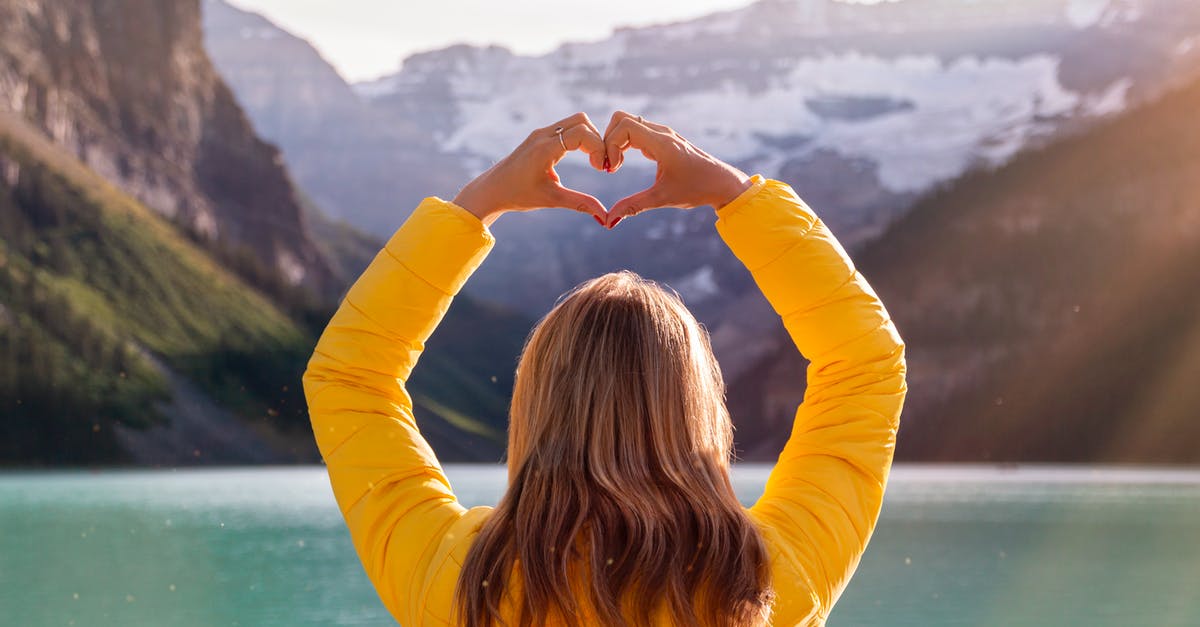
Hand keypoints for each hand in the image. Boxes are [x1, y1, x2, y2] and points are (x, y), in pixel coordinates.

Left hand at [453, 113, 608, 225]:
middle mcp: (543, 135)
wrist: (492, 190)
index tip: (600, 169)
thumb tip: (606, 218)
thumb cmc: (518, 195)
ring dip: (589, 138)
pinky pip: (566, 128)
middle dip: (597, 140)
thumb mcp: (552, 200)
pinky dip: (580, 138)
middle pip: (582, 121)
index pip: (582, 134)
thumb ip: (581, 203)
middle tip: (600, 164)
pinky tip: (582, 158)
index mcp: (544, 149)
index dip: (598, 148)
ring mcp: (541, 133)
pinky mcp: (540, 136)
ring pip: (575, 121)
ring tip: (593, 161)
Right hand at [601, 111, 751, 227]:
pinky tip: (623, 164)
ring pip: (628, 123)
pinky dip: (624, 144)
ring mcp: (663, 134)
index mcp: (662, 142)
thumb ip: (634, 206)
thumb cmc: (697, 189)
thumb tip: (609, 221)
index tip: (612, 169)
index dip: (611, 145)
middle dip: (608, 140)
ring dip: (616, 142)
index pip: (624, 127)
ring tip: (614, 166)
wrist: (722, 183)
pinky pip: (636, 132)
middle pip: (621, 119)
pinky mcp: (663, 140)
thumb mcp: (663, 198)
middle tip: (609, 166)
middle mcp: (661, 133)